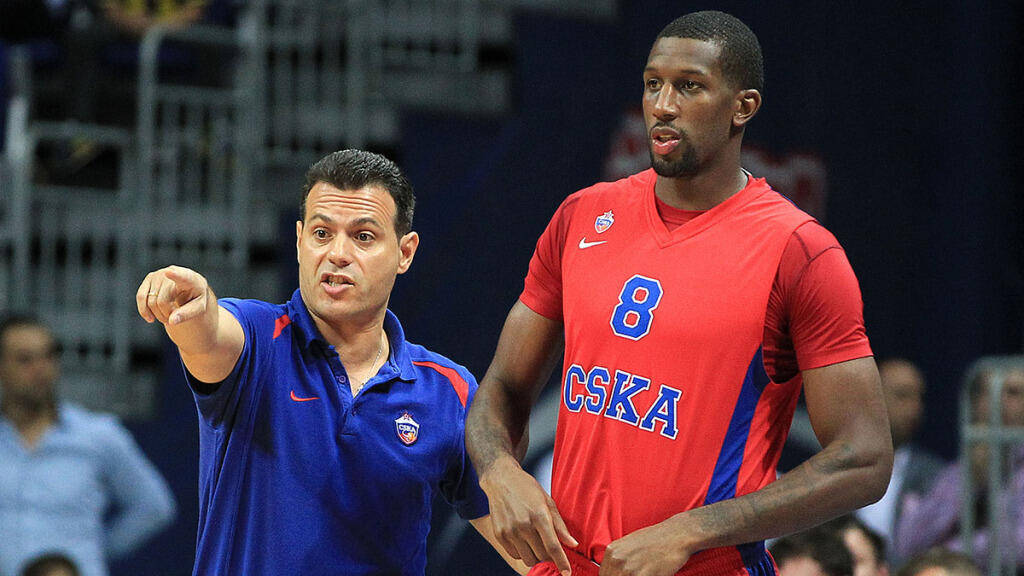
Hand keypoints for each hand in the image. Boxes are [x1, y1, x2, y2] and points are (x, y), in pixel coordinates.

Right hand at [136, 265, 210, 325]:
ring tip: (168, 315)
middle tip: (175, 317)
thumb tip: (171, 321)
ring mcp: (159, 274)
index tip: (169, 272)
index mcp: (190, 279)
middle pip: (162, 302)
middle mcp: (173, 272)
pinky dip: (144, 311)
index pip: (182, 277)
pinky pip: (140, 297)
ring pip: (151, 302)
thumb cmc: (195, 298)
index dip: (175, 275)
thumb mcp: (198, 308)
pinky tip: (151, 318)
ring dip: (158, 315)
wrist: (190, 287)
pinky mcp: (150, 277)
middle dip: (166, 314)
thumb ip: (187, 314)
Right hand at [480, 456, 577, 575]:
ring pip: (528, 559)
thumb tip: (573, 544)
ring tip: (536, 543)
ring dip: (536, 556)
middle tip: (550, 546)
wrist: (501, 479)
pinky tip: (524, 540)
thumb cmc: (527, 488)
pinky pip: (515, 555)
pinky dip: (522, 552)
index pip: (553, 546)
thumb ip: (560, 525)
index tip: (567, 573)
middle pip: (541, 555)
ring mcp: (509, 531)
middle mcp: (523, 525)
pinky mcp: (500, 535)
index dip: (562, 562)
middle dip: (549, 556)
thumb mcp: (548, 501)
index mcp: (539, 515)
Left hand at [599, 521, 689, 575]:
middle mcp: (618, 560)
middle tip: (640, 574)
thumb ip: (618, 560)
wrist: (677, 534)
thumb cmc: (655, 539)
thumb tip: (613, 573)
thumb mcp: (628, 545)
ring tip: (647, 573)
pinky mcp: (644, 575)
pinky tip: (653, 574)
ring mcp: (630, 569)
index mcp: (612, 552)